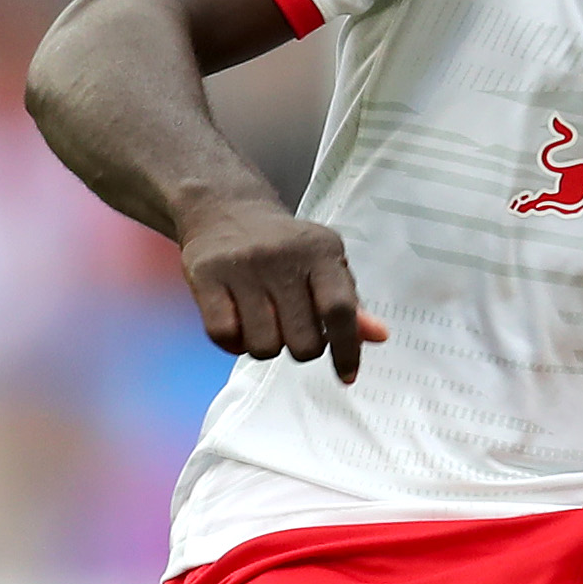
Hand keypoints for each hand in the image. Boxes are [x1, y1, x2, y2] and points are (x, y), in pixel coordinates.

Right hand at [176, 188, 387, 382]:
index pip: (340, 310)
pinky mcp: (205, 275)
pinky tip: (240, 326)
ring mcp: (242, 265)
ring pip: (263, 345)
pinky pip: (223, 335)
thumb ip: (349, 301)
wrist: (225, 208)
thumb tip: (378, 336)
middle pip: (303, 341)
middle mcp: (281, 256)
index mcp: (320, 252)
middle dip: (302, 349)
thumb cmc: (284, 246)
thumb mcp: (325, 263)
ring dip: (266, 347)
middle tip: (294, 330)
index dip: (347, 350)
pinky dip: (233, 344)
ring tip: (266, 324)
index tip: (347, 375)